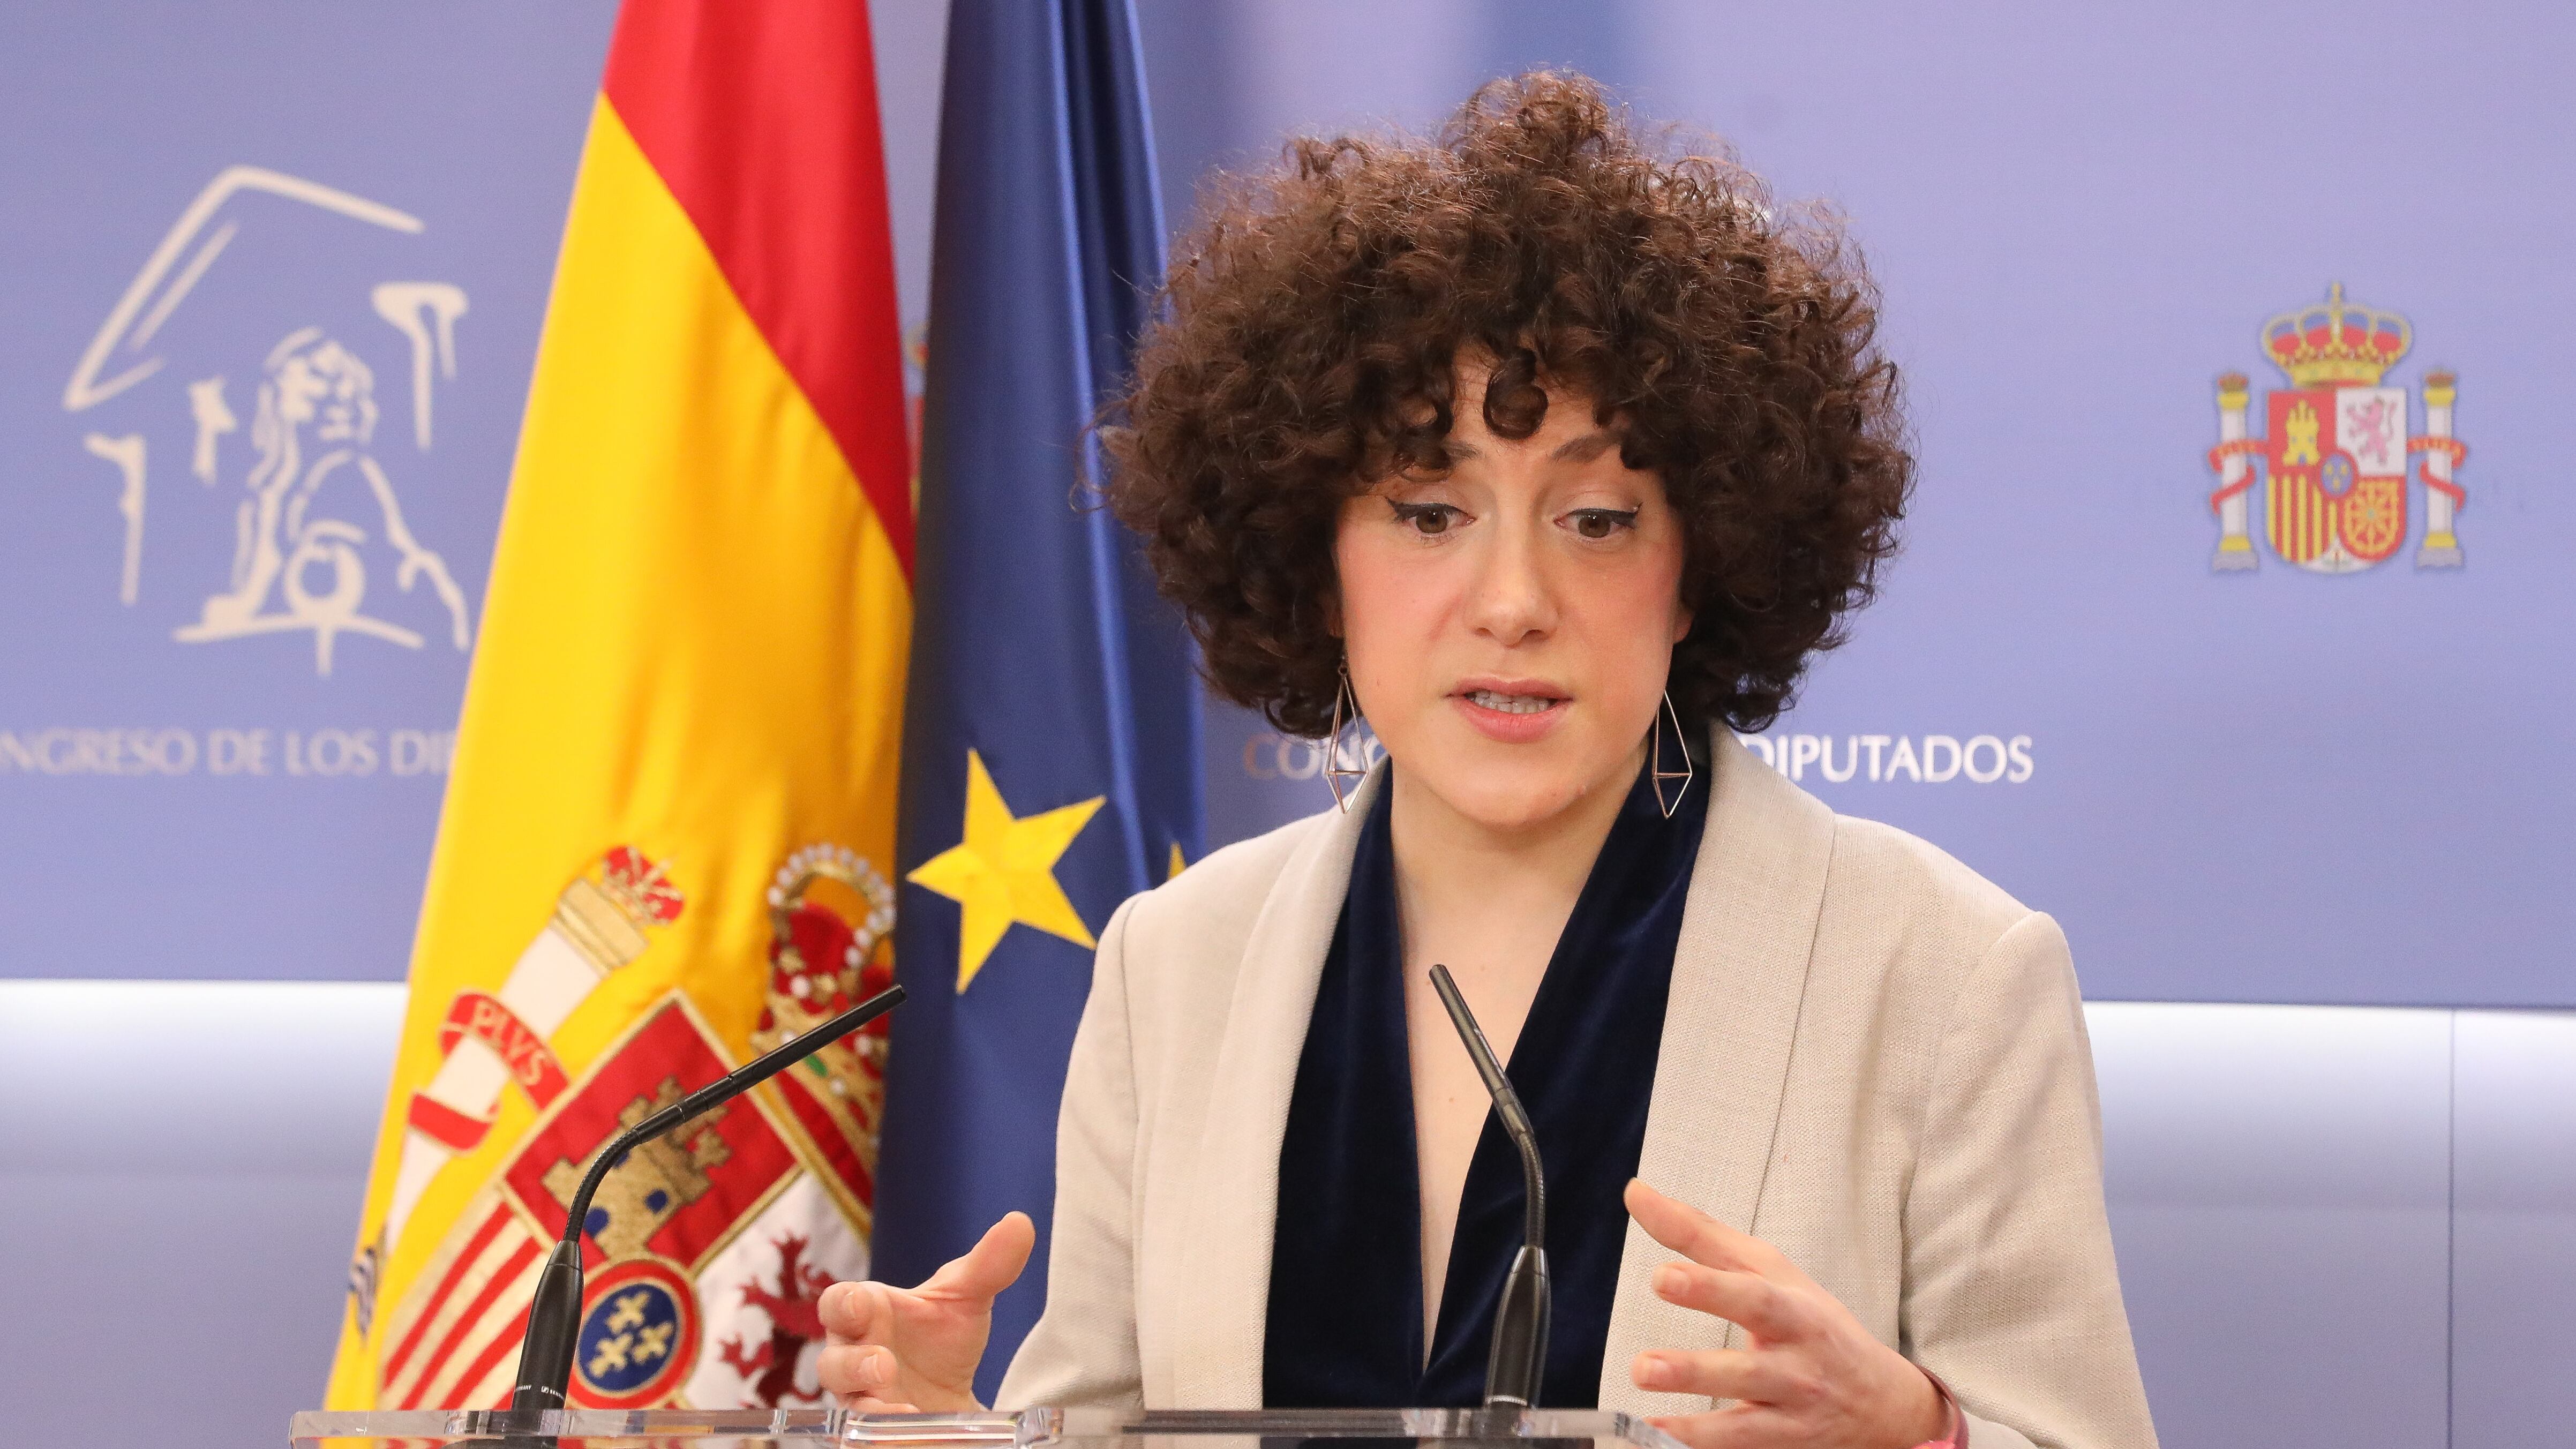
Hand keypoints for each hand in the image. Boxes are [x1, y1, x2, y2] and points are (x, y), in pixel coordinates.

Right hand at [816, 1212, 1035, 1411]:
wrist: (954, 1392)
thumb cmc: (942, 1334)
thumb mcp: (968, 1297)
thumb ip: (989, 1264)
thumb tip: (1021, 1222)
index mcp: (867, 1315)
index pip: (838, 1304)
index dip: (843, 1304)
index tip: (862, 1304)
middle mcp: (856, 1359)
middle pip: (832, 1363)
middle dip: (852, 1364)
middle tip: (884, 1364)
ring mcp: (863, 1400)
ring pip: (847, 1406)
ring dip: (869, 1407)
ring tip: (900, 1408)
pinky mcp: (875, 1431)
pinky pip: (867, 1436)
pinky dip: (886, 1433)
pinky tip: (915, 1426)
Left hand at [1625, 1181, 1946, 1448]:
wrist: (1881, 1400)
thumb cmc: (1810, 1323)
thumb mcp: (1769, 1271)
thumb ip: (1699, 1235)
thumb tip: (1635, 1193)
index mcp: (1794, 1312)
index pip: (1753, 1295)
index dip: (1708, 1288)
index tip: (1661, 1278)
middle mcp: (1797, 1367)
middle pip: (1749, 1369)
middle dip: (1695, 1369)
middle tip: (1643, 1366)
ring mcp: (1791, 1415)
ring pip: (1745, 1427)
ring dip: (1693, 1427)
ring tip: (1644, 1422)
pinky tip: (1656, 1444)